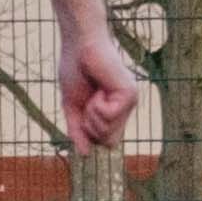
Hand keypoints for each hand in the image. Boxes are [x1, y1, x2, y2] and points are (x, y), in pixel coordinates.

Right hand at [55, 20, 141, 151]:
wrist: (79, 46)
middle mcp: (124, 108)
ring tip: (95, 91)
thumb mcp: (72, 107)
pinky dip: (98, 105)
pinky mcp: (129, 94)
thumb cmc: (75, 71)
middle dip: (90, 126)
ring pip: (108, 132)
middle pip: (108, 141)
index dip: (88, 133)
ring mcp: (129, 102)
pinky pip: (110, 116)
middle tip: (89, 101)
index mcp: (113, 111)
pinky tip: (100, 88)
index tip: (83, 110)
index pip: (105, 141)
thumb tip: (84, 155)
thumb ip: (78, 130)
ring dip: (93, 114)